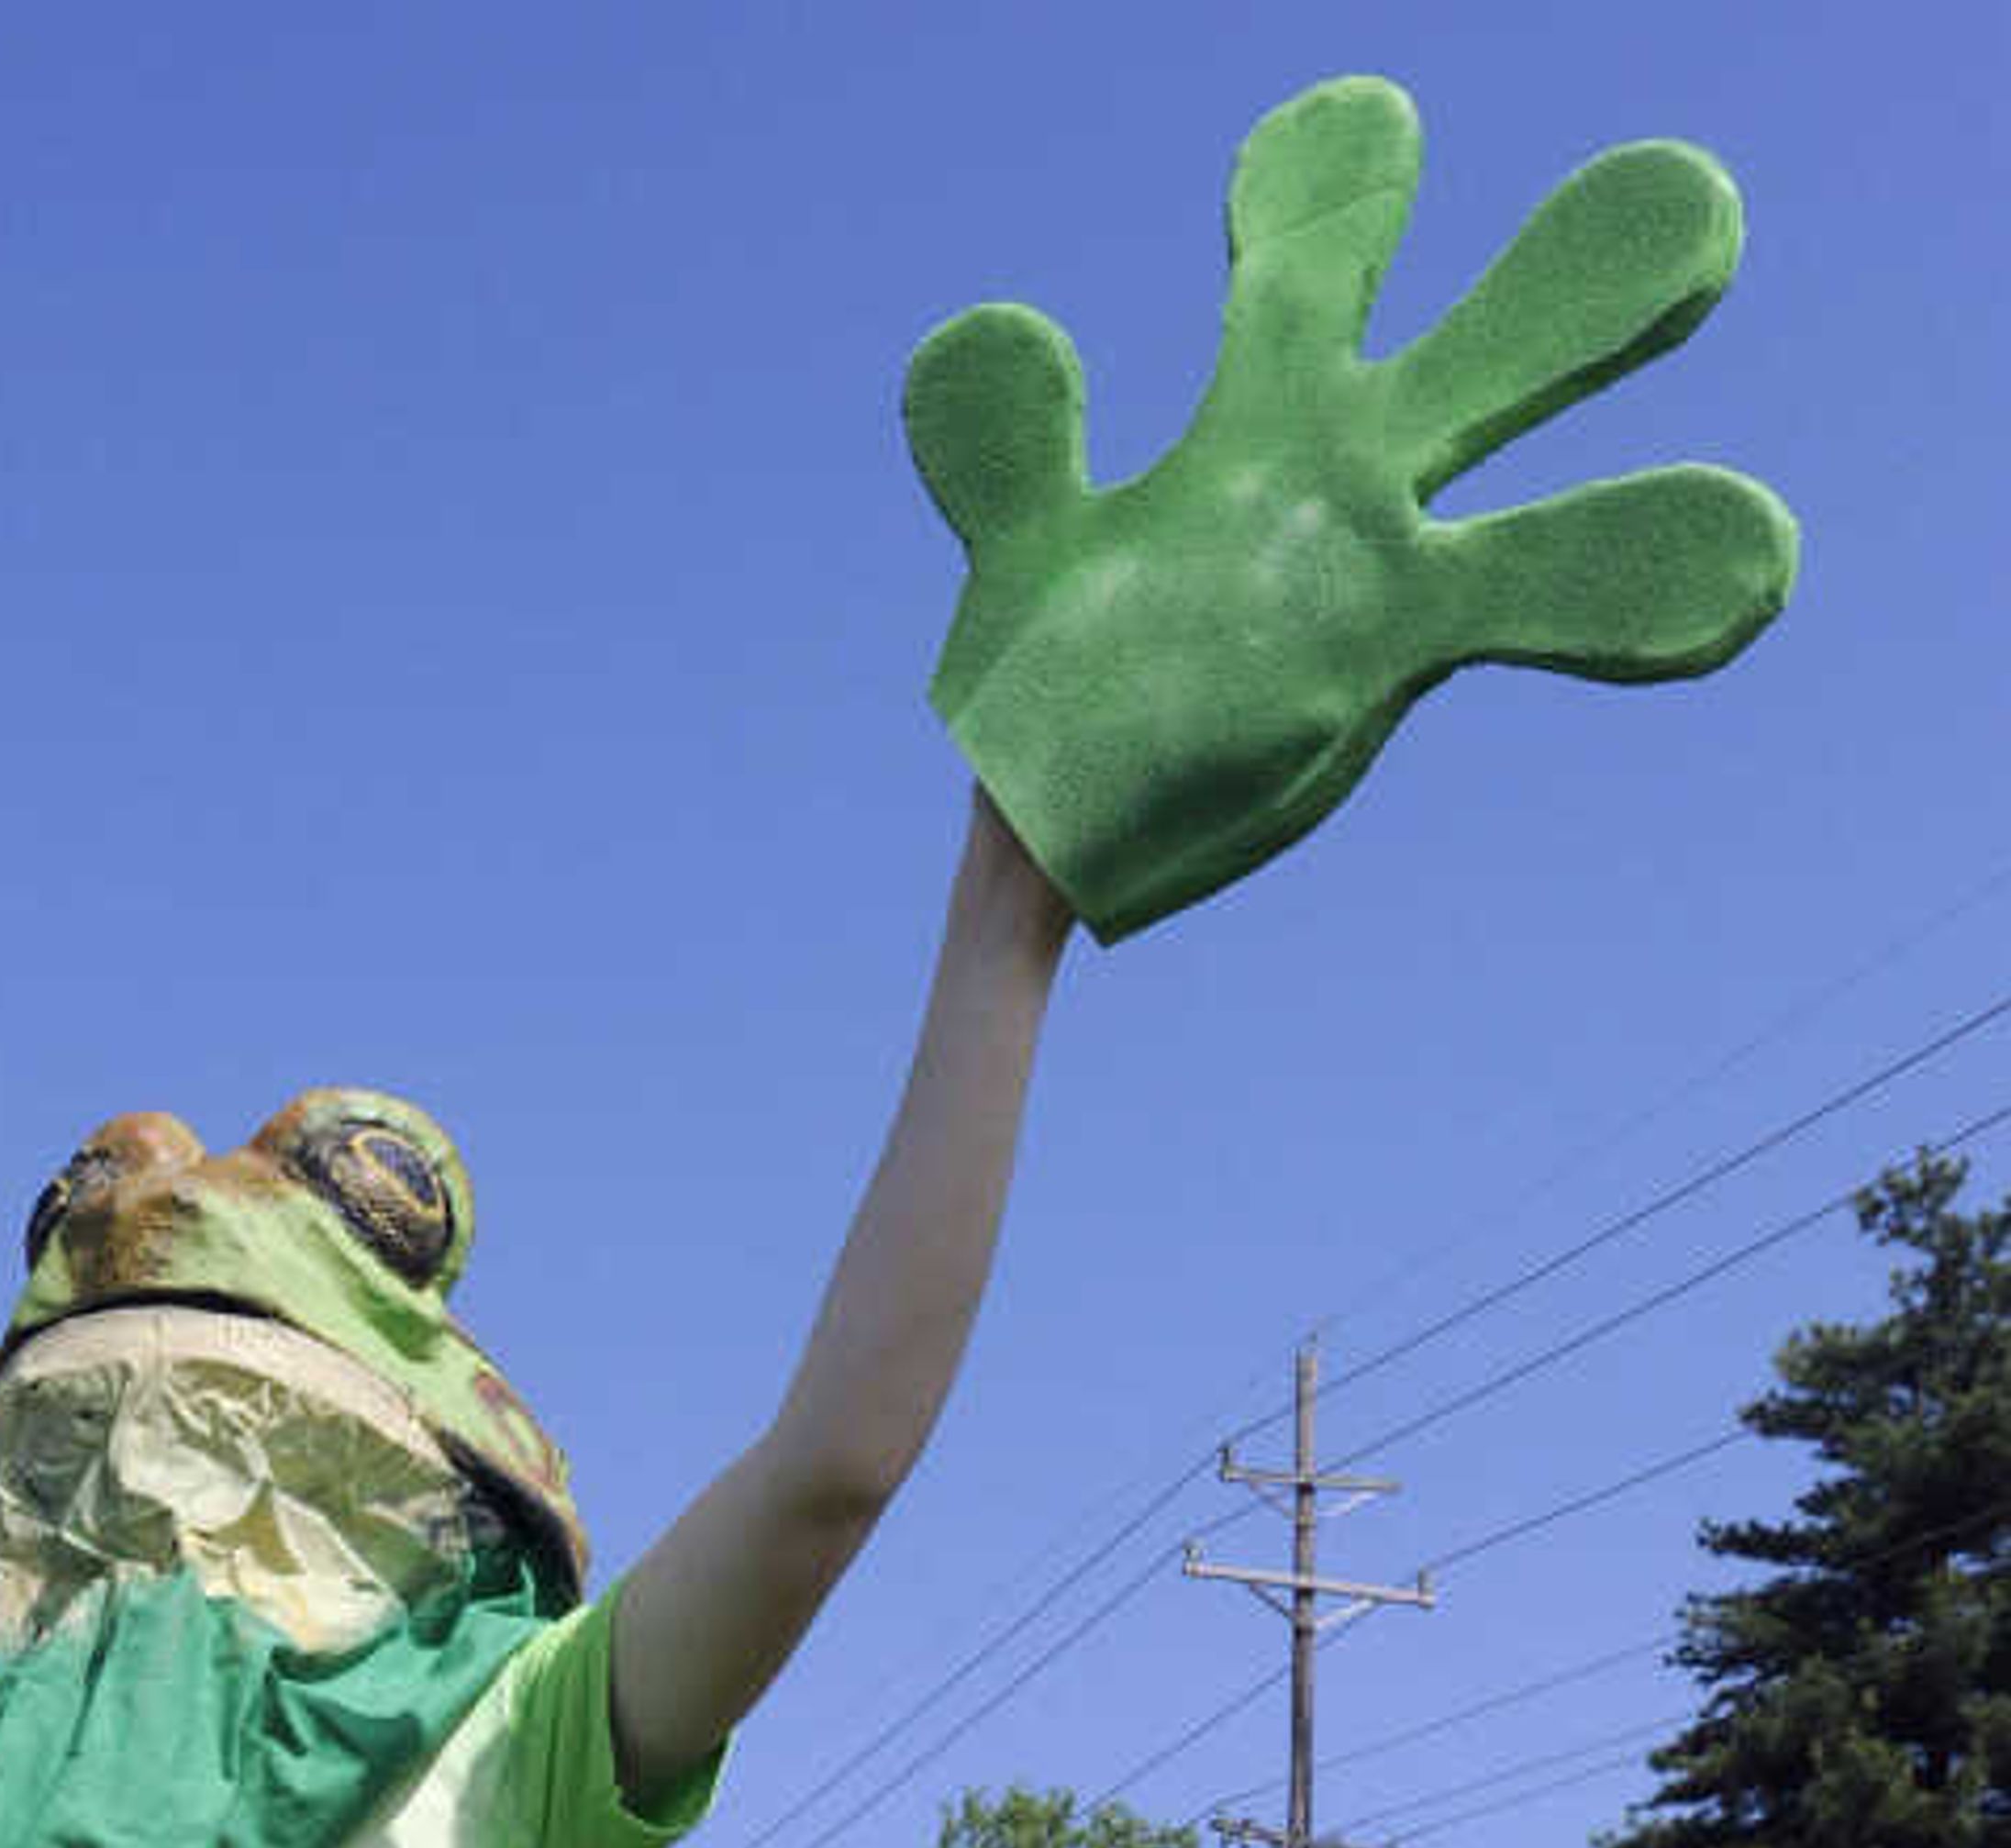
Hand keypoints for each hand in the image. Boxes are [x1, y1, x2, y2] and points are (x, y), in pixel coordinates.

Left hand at [907, 76, 1797, 940]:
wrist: (1056, 839)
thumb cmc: (1049, 689)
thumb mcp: (1030, 545)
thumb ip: (1012, 442)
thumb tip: (984, 339)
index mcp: (1258, 423)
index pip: (1306, 270)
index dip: (1325, 196)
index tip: (1363, 118)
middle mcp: (1346, 471)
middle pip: (1465, 339)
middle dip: (1550, 269)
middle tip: (1679, 191)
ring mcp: (1382, 559)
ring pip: (1513, 436)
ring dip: (1596, 355)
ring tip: (1708, 254)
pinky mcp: (1397, 654)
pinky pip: (1533, 605)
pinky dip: (1628, 586)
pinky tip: (1753, 567)